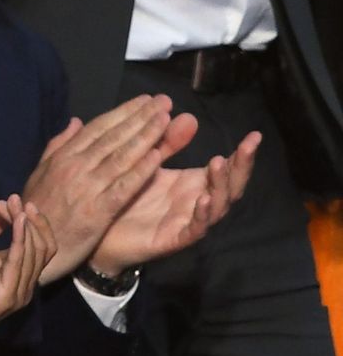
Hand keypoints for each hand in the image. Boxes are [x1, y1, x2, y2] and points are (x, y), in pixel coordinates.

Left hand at [0, 196, 57, 355]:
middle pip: (42, 247)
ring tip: (17, 207)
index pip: (42, 246)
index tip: (18, 200)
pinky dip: (19, 241)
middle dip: (31, 220)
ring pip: (34, 254)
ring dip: (25, 226)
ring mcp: (18, 293)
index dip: (34, 222)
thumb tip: (0, 206)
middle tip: (17, 199)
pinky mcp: (7, 298)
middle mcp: (24, 285)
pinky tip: (16, 223)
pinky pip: (18, 264)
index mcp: (19, 276)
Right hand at [20, 95, 188, 282]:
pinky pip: (123, 187)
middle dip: (140, 117)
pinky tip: (158, 157)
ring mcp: (87, 187)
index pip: (98, 128)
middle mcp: (75, 166)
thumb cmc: (36, 209)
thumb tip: (76, 122)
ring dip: (146, 136)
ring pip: (121, 156)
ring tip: (165, 119)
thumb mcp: (40, 172)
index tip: (145, 100)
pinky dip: (141, 171)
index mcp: (63, 156)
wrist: (28, 244)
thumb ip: (59, 146)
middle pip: (113, 137)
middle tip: (163, 101)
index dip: (123, 112)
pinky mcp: (98, 211)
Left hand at [89, 130, 257, 275]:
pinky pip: (194, 228)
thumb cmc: (126, 197)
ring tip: (218, 163)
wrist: (101, 233)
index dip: (242, 155)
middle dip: (241, 167)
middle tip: (248, 146)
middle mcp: (196, 203)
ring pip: (217, 206)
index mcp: (192, 184)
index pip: (226, 169)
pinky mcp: (174, 239)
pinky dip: (202, 215)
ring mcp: (188, 222)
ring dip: (220, 185)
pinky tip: (203, 199)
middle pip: (230, 187)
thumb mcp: (148, 164)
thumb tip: (187, 116)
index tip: (255, 136)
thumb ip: (167, 143)